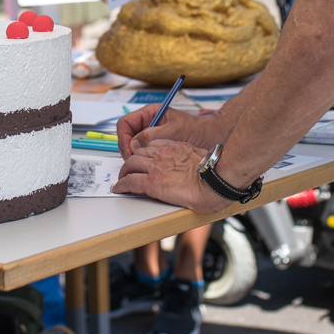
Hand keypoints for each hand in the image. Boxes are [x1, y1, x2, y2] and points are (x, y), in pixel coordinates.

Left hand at [113, 138, 227, 212]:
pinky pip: (130, 181)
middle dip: (131, 162)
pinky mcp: (152, 183)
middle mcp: (162, 154)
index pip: (151, 145)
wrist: (215, 182)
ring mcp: (155, 167)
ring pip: (130, 165)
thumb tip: (191, 166)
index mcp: (174, 146)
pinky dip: (122, 185)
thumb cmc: (214, 173)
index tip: (143, 158)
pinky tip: (119, 188)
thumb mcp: (200, 156)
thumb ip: (189, 158)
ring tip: (122, 179)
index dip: (144, 152)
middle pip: (138, 154)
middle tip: (128, 169)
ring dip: (124, 172)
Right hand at [115, 104, 228, 158]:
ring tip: (142, 166)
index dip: (123, 137)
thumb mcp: (173, 130)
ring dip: (134, 156)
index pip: (125, 123)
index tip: (129, 150)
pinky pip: (142, 153)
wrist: (211, 137)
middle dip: (127, 149)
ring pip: (133, 147)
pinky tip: (150, 166)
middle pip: (126, 136)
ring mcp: (151, 135)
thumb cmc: (196, 130)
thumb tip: (134, 143)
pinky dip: (142, 160)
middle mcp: (148, 124)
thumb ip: (152, 135)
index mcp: (150, 113)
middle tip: (133, 162)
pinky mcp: (156, 146)